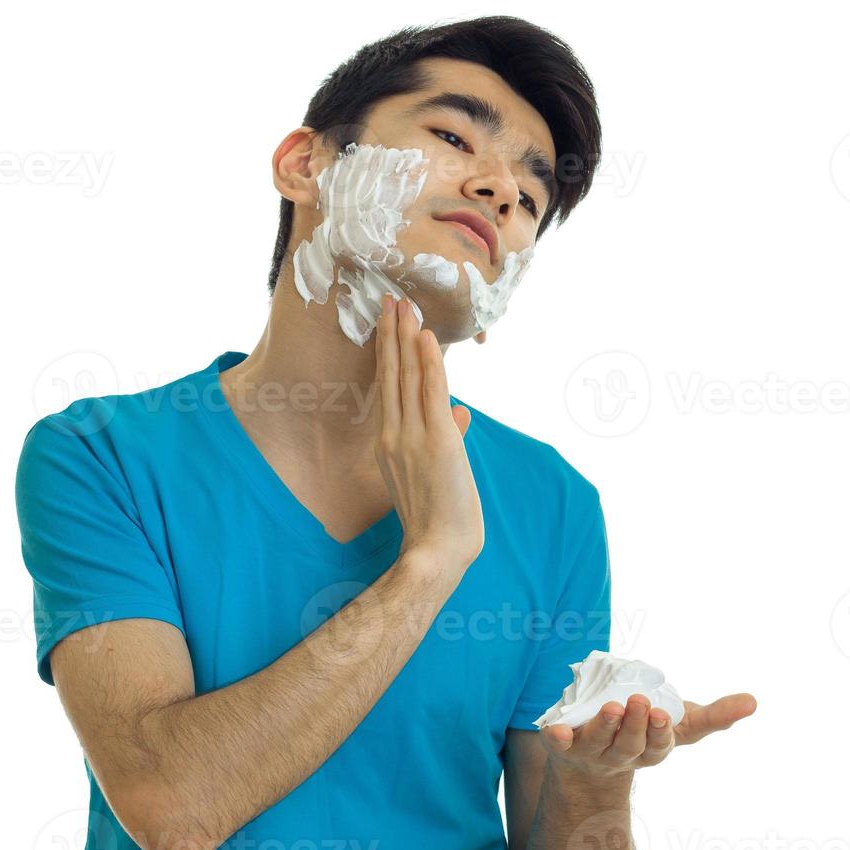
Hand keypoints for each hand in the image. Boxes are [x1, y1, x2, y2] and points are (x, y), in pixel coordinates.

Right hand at [374, 293, 483, 573]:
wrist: (437, 549)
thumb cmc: (439, 520)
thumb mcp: (440, 471)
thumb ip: (447, 436)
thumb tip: (461, 412)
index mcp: (389, 444)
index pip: (388, 390)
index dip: (388, 355)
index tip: (388, 326)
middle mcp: (393, 435)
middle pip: (391, 375)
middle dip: (390, 336)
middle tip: (390, 301)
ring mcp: (411, 436)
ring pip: (406, 377)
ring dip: (406, 338)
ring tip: (404, 306)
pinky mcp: (434, 440)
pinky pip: (429, 392)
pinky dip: (428, 362)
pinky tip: (425, 337)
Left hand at [539, 692, 757, 778]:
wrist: (591, 757)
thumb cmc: (644, 733)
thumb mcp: (680, 724)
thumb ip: (714, 716)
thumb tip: (753, 702)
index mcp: (650, 750)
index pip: (658, 746)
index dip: (660, 733)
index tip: (664, 715)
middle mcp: (620, 755)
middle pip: (629, 745)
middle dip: (636, 726)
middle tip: (641, 703)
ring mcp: (591, 750)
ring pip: (598, 742)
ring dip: (605, 726)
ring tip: (613, 707)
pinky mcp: (564, 744)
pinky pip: (558, 743)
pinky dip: (557, 737)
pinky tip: (555, 730)